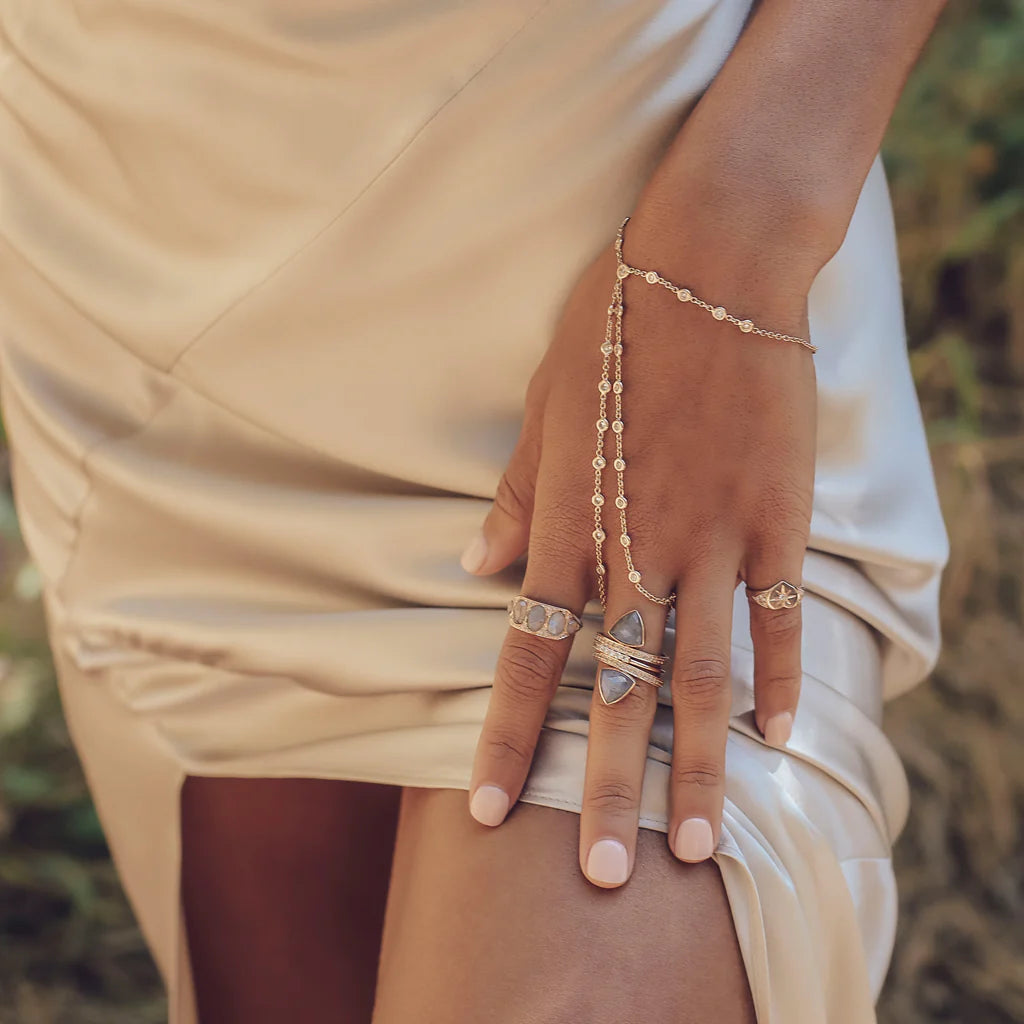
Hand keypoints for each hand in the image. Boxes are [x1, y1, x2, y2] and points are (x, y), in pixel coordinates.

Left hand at [462, 206, 816, 886]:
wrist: (711, 263)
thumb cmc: (612, 325)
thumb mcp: (543, 402)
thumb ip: (516, 495)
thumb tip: (479, 566)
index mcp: (569, 519)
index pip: (528, 649)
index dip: (504, 734)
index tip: (485, 810)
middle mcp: (637, 544)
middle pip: (613, 686)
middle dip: (599, 785)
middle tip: (594, 873)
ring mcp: (713, 536)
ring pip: (700, 674)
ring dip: (698, 766)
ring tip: (697, 846)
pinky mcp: (774, 517)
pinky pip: (775, 616)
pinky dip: (777, 679)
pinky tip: (779, 738)